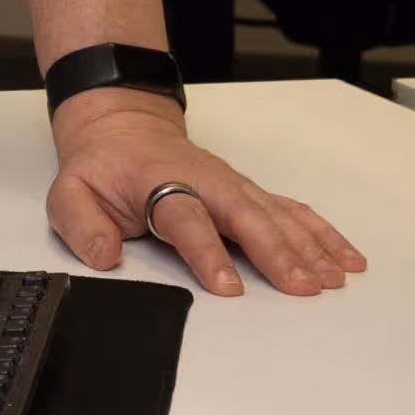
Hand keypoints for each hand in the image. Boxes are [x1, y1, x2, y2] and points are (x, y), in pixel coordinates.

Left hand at [45, 90, 365, 298]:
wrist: (123, 127)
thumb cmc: (102, 166)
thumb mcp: (70, 191)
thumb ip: (81, 224)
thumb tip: (103, 255)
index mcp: (159, 183)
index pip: (186, 219)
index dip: (207, 252)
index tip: (227, 287)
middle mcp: (204, 182)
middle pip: (245, 216)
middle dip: (276, 252)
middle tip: (300, 287)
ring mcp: (232, 186)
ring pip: (276, 214)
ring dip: (306, 246)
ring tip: (331, 279)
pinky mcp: (249, 193)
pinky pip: (291, 211)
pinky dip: (322, 233)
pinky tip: (345, 257)